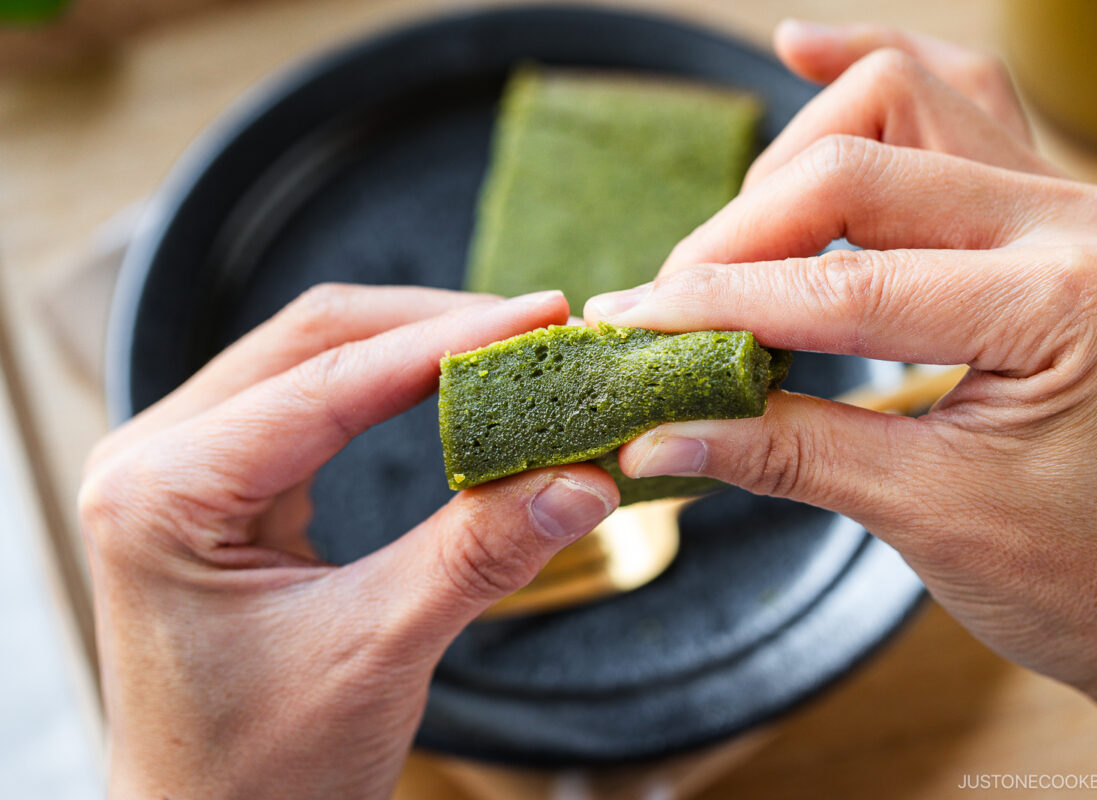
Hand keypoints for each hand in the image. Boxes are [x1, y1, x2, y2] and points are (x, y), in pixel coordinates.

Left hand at [80, 287, 616, 798]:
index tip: (541, 319)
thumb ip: (478, 555)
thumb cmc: (259, 772)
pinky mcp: (222, 485)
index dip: (446, 342)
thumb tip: (585, 478)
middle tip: (539, 329)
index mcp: (162, 492)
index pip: (326, 381)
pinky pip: (314, 402)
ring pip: (314, 359)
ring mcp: (185, 466)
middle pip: (311, 341)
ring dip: (415, 348)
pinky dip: (393, 387)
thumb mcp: (376, 654)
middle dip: (433, 328)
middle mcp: (156, 459)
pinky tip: (456, 389)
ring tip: (512, 350)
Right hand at [586, 23, 1096, 790]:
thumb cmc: (1083, 569)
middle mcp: (1071, 223)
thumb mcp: (926, 515)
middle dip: (740, 235)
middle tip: (668, 303)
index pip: (844, 282)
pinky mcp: (1044, 208)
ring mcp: (1064, 202)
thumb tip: (658, 430)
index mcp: (1059, 303)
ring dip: (794, 158)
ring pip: (899, 101)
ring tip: (733, 243)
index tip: (632, 322)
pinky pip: (952, 102)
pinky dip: (867, 80)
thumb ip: (785, 455)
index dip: (719, 302)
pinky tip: (805, 61)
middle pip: (858, 163)